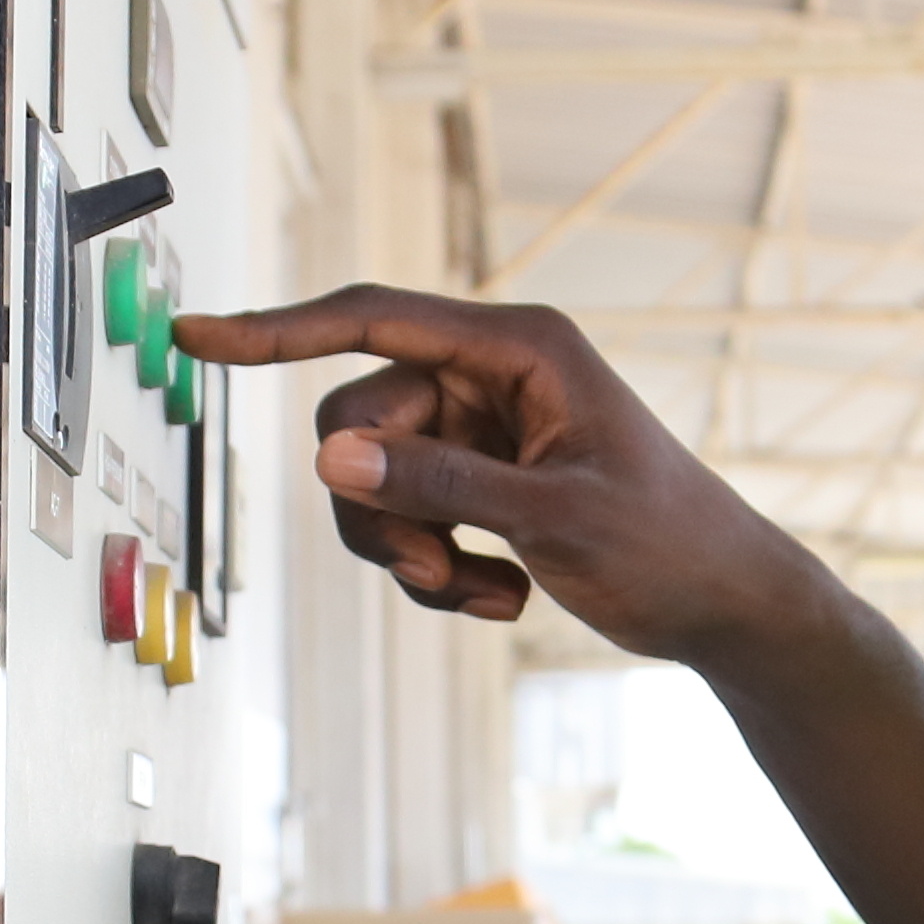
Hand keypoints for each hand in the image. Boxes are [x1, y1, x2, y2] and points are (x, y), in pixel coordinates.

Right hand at [164, 284, 829, 662]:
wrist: (724, 605)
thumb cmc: (669, 543)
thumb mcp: (553, 515)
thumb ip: (440, 483)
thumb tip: (332, 456)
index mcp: (519, 347)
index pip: (371, 318)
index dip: (278, 330)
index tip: (199, 336)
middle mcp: (491, 377)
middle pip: (360, 423)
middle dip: (381, 510)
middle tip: (432, 573)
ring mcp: (483, 432)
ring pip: (374, 483)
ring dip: (411, 553)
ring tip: (479, 593)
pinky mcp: (481, 483)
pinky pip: (408, 521)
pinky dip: (440, 572)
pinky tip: (503, 598)